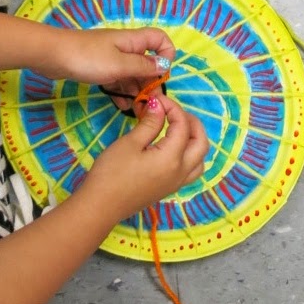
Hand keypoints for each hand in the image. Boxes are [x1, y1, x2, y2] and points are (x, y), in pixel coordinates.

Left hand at [56, 27, 175, 100]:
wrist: (51, 55)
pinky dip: (122, 92)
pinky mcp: (100, 68)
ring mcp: (111, 58)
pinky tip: (122, 105)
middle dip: (151, 82)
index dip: (167, 55)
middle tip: (150, 105)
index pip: (160, 40)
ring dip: (137, 91)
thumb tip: (165, 65)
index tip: (161, 77)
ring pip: (133, 74)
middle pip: (147, 62)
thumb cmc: (87, 57)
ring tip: (138, 110)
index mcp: (132, 41)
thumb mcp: (119, 64)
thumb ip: (143, 66)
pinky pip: (118, 80)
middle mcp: (124, 48)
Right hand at [80, 95, 209, 223]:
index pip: (182, 126)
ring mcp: (177, 182)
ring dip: (194, 139)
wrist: (102, 204)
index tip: (154, 98)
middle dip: (191, 122)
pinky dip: (190, 154)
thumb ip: (150, 124)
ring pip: (200, 158)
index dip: (171, 107)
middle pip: (201, 142)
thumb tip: (159, 106)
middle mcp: (181, 171)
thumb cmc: (112, 172)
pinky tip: (173, 148)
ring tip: (176, 127)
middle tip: (171, 111)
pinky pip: (192, 169)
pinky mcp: (170, 188)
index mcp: (172, 158)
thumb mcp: (130, 143)